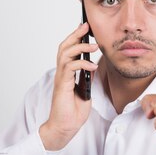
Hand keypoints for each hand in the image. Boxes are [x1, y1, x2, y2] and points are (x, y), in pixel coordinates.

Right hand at [39, 22, 98, 150]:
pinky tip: (92, 66)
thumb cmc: (73, 112)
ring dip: (80, 47)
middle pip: (64, 47)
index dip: (75, 38)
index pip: (69, 50)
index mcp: (67, 73)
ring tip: (94, 46)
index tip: (85, 28)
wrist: (65, 127)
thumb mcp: (86, 92)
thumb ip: (87, 78)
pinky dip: (82, 64)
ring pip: (65, 54)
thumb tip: (92, 66)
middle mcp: (62, 73)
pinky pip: (70, 68)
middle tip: (86, 27)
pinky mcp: (62, 85)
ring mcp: (61, 78)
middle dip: (75, 35)